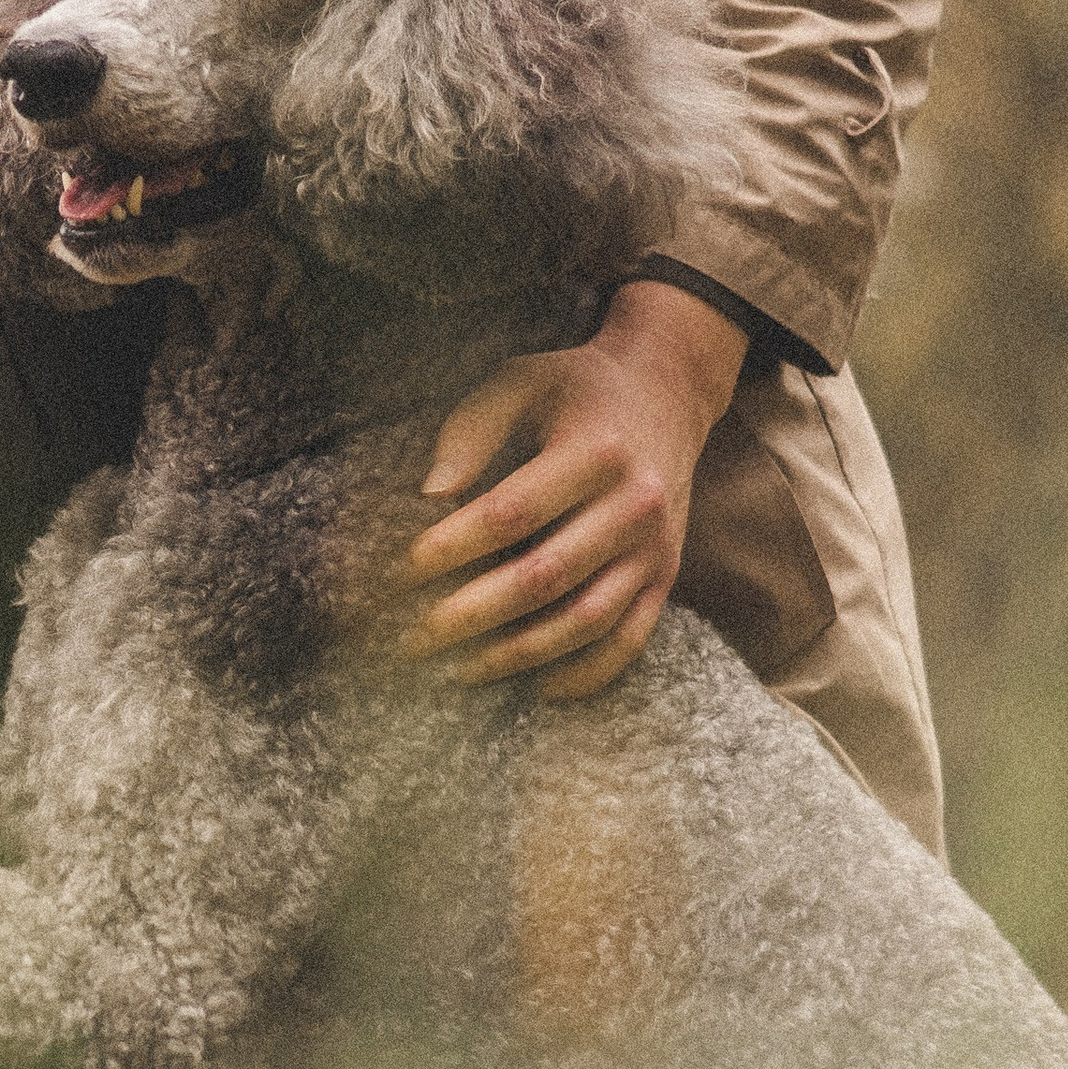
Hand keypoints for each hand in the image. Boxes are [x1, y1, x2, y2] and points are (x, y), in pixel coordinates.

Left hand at [401, 279, 746, 699]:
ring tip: (456, 671)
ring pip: (585, 619)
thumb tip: (430, 494)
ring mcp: (655, 546)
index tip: (401, 572)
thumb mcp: (520, 381)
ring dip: (517, 654)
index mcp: (594, 450)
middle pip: (544, 576)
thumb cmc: (573, 390)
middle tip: (412, 638)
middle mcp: (634, 502)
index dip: (452, 548)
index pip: (511, 512)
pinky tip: (538, 687)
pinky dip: (586, 673)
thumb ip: (471, 430)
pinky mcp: (666, 574)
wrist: (667, 394)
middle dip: (470, 615)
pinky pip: (629, 639)